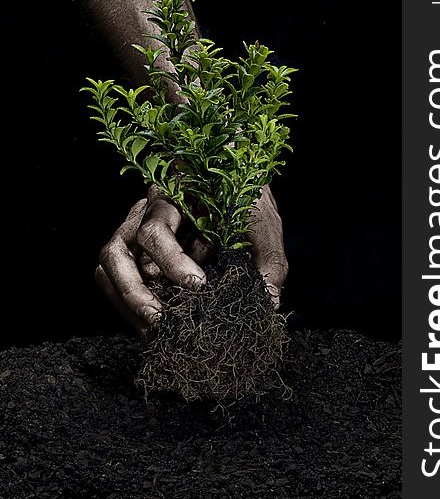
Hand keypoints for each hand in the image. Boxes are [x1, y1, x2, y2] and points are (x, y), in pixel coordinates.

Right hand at [95, 185, 287, 332]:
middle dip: (135, 291)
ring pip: (109, 266)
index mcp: (173, 196)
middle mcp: (145, 211)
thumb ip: (268, 259)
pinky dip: (126, 303)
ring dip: (126, 301)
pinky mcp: (135, 249)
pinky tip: (150, 324)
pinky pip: (113, 277)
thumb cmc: (245, 195)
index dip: (171, 262)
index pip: (155, 230)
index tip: (198, 285)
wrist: (234, 171)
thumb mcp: (263, 221)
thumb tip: (268, 301)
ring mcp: (134, 229)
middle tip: (161, 319)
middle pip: (118, 251)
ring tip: (154, 328)